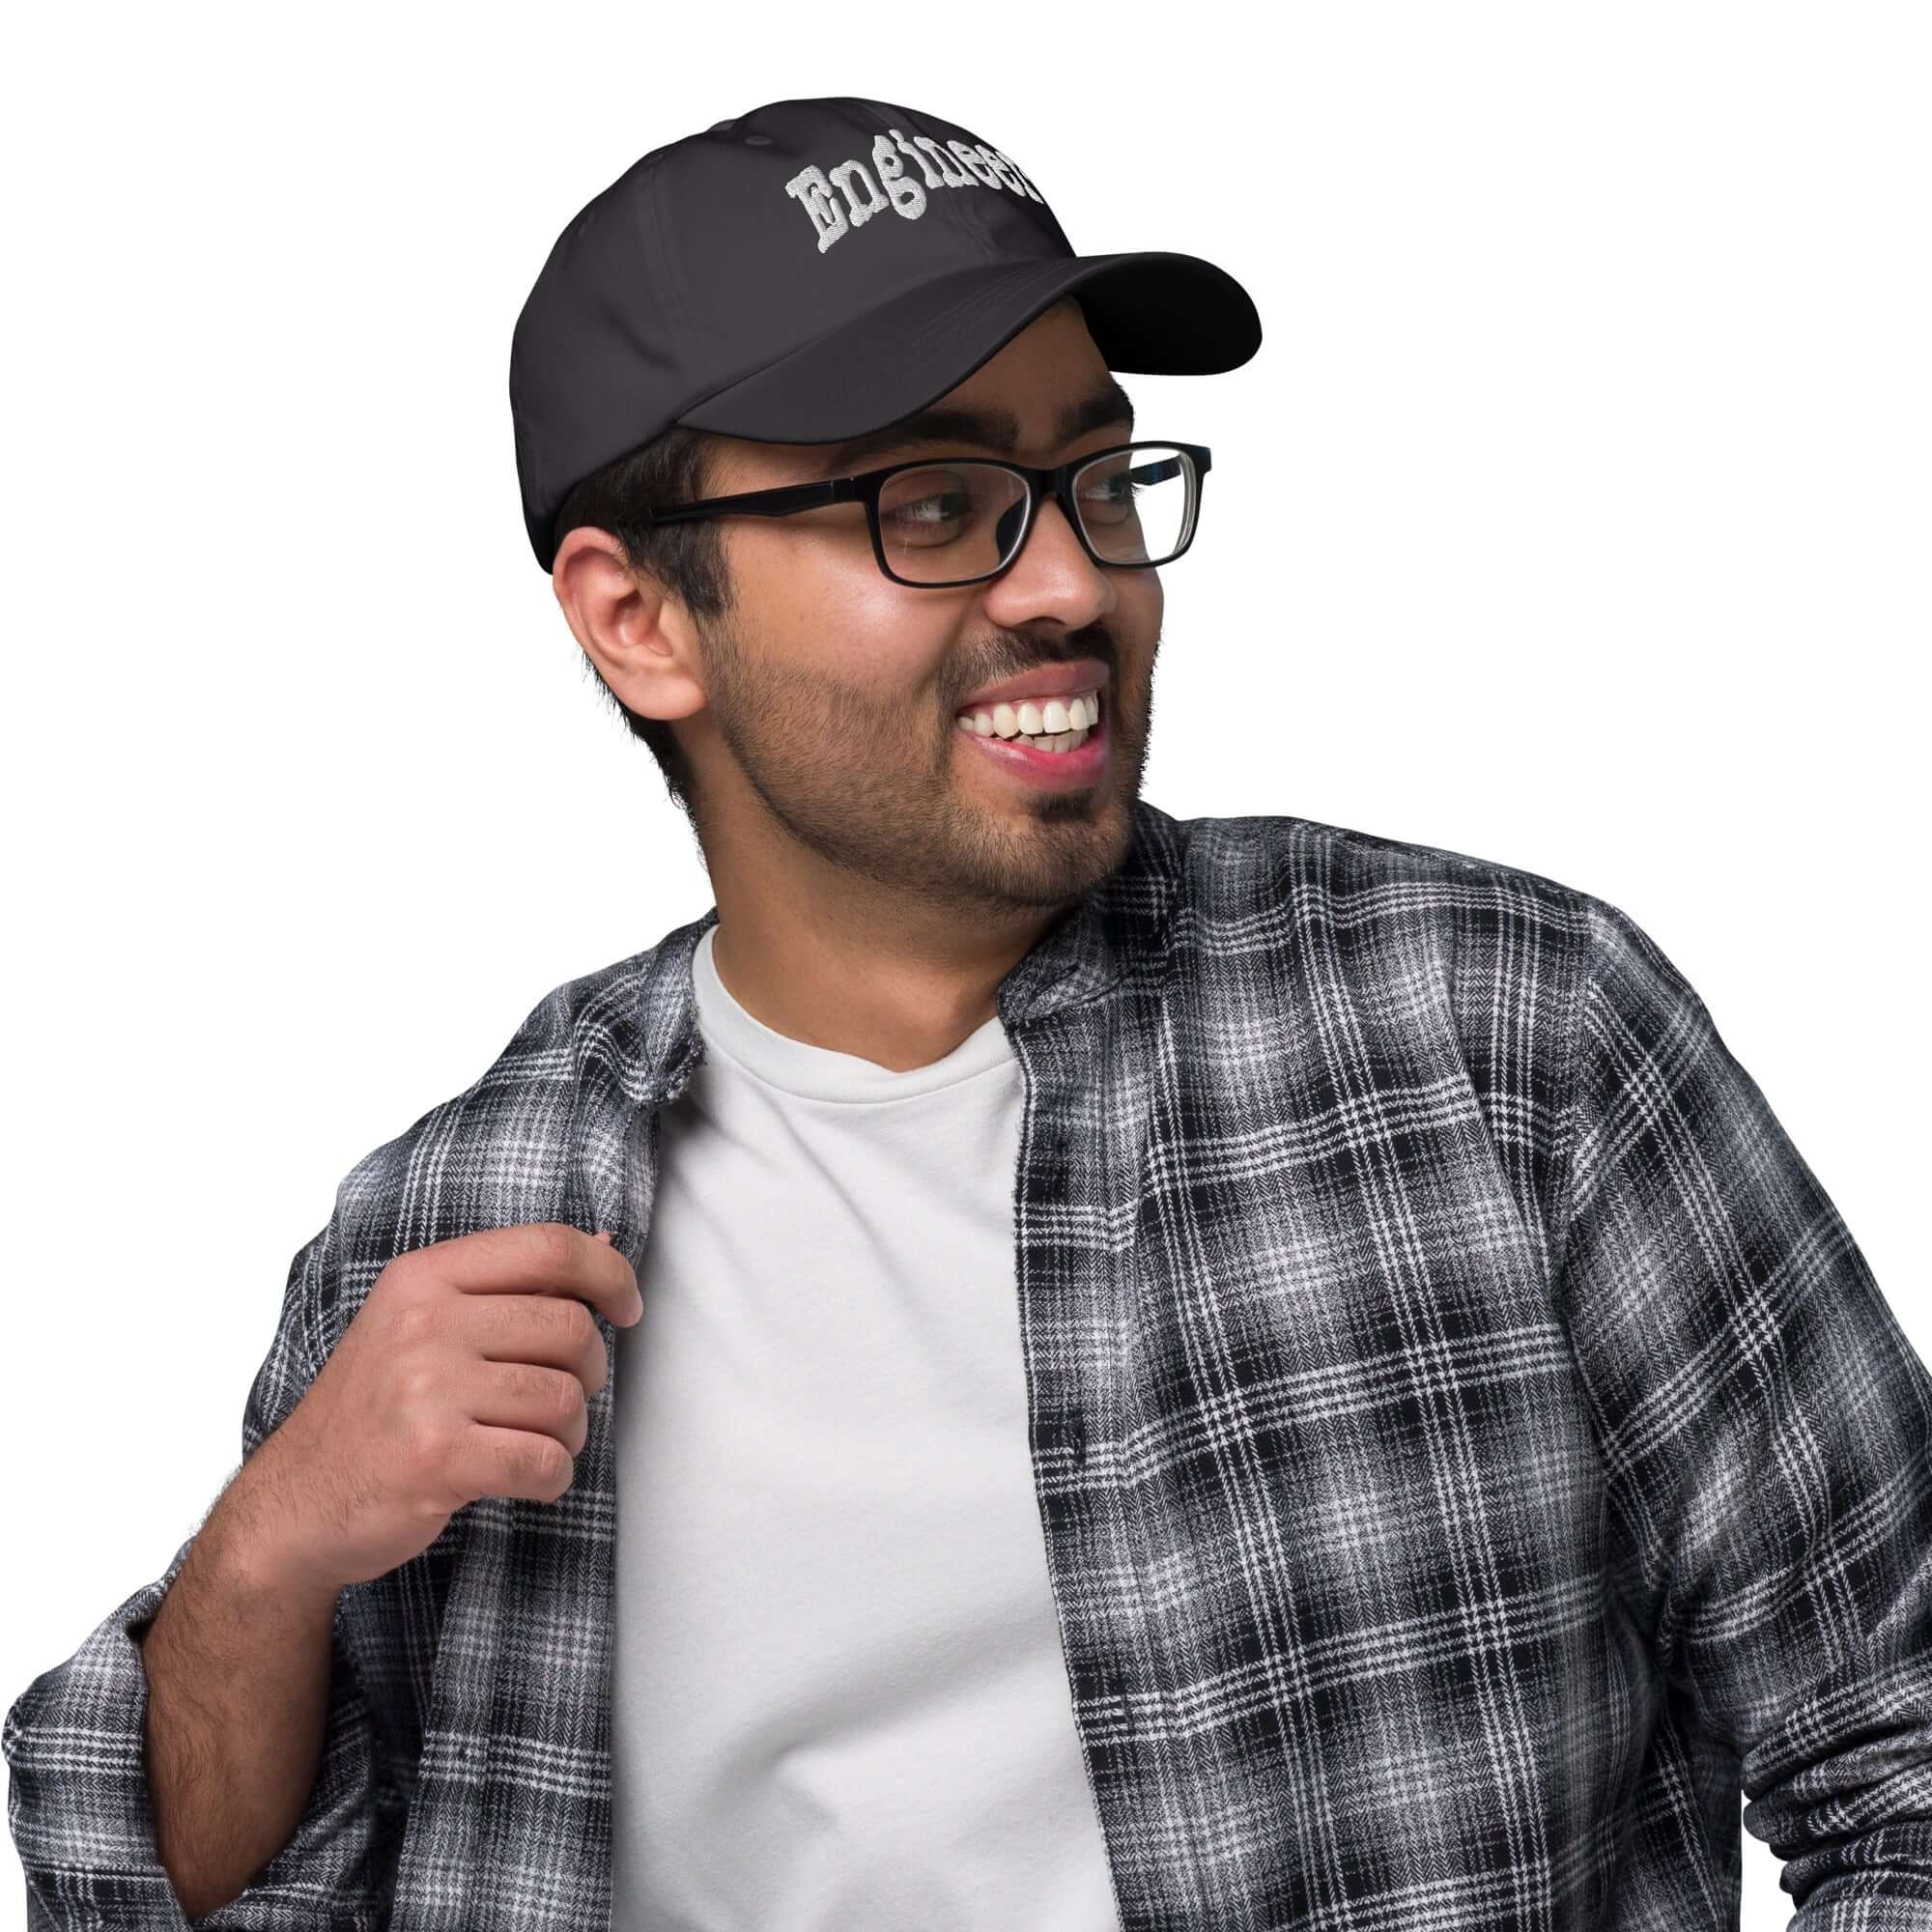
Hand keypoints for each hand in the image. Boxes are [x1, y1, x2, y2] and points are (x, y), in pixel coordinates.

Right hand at [230, 1224, 641, 1595]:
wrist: (296, 1503)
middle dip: (589, 1372)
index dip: (609, 1273)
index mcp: (424, 1278)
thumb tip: (605, 1241)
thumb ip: (508, 1285)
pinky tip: (526, 1478)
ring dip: (569, 1433)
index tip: (627, 1308)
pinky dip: (552, 1477)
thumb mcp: (421, 1324)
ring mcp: (425, 1390)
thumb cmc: (375, 1411)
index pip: (549, 1246)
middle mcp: (423, 1324)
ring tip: (534, 1441)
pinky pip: (544, 1460)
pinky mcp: (435, 1457)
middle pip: (569, 1328)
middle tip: (561, 1398)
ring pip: (564, 1399)